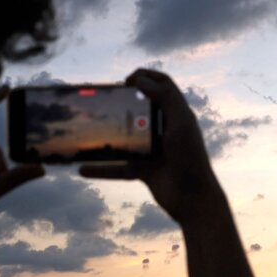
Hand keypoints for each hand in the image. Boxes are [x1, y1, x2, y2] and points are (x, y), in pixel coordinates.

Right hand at [79, 69, 221, 225]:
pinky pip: (117, 167)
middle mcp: (164, 129)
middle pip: (139, 108)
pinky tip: (83, 168)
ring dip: (105, 135)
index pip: (163, 86)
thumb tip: (141, 79)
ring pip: (124, 138)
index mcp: (176, 115)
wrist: (193, 200)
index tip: (125, 80)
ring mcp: (152, 150)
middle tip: (102, 100)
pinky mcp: (143, 170)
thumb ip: (165, 98)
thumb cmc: (191, 159)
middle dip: (120, 102)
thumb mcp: (181, 123)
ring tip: (86, 129)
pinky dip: (101, 169)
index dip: (146, 77)